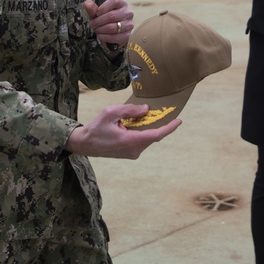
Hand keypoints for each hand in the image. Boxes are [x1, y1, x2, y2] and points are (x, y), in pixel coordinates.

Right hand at [65, 104, 180, 158]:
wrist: (84, 144)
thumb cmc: (96, 128)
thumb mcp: (111, 112)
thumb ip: (130, 110)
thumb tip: (146, 110)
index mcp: (131, 141)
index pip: (157, 135)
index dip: (169, 127)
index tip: (179, 120)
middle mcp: (134, 150)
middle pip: (153, 136)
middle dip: (157, 124)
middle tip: (161, 112)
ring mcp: (132, 154)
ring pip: (147, 138)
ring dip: (147, 127)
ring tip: (138, 117)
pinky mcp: (130, 154)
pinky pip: (141, 141)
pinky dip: (142, 132)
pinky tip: (133, 125)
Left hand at [84, 0, 133, 48]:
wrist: (112, 32)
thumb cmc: (105, 19)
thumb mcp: (98, 13)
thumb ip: (93, 8)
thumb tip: (87, 3)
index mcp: (121, 3)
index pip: (115, 1)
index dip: (104, 7)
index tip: (97, 13)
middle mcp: (128, 13)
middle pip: (112, 16)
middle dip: (99, 21)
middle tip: (93, 24)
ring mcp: (129, 24)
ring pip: (112, 27)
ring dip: (101, 30)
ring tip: (96, 30)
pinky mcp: (127, 35)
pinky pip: (115, 37)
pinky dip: (105, 37)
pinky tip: (101, 35)